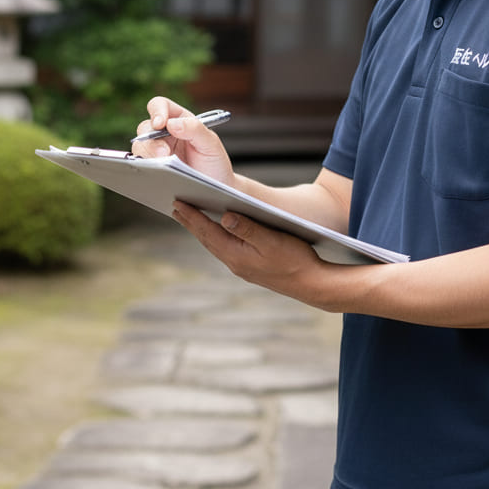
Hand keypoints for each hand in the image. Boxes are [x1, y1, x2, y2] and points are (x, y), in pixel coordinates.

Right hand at [132, 96, 234, 186]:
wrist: (215, 188)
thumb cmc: (214, 162)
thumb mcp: (211, 143)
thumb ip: (195, 129)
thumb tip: (171, 123)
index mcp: (179, 119)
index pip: (160, 105)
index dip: (157, 111)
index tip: (160, 124)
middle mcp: (164, 133)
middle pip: (146, 127)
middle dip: (153, 140)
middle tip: (165, 154)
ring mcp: (156, 151)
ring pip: (140, 145)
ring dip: (148, 154)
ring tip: (164, 166)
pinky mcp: (152, 168)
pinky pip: (139, 164)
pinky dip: (144, 166)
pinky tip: (155, 173)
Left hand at [171, 201, 332, 305]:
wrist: (312, 285)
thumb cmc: (296, 260)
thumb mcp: (272, 240)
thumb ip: (248, 228)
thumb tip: (224, 216)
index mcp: (237, 255)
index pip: (208, 232)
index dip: (192, 217)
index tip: (178, 203)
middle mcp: (235, 263)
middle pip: (207, 239)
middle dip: (191, 222)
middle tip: (176, 206)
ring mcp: (242, 267)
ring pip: (215, 245)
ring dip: (202, 230)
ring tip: (190, 217)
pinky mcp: (250, 267)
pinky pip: (225, 248)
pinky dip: (216, 237)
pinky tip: (217, 231)